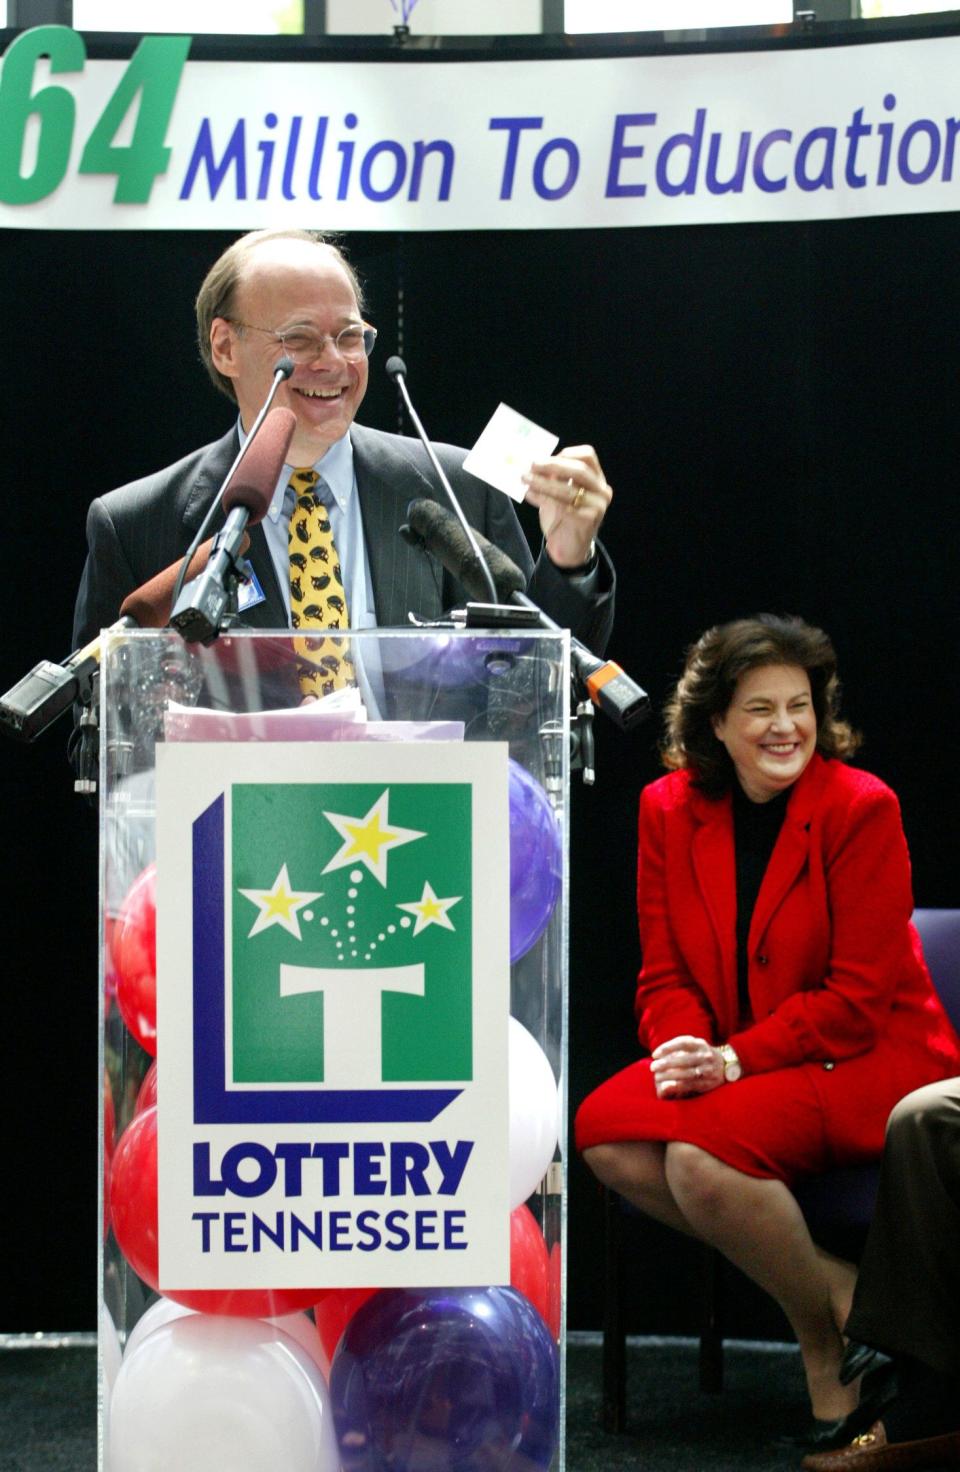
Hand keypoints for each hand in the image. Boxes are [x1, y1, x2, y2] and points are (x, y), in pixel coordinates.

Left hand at [521, 444, 612, 568]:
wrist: (568, 548)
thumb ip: (552, 477)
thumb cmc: (562, 518)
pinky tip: (529, 495)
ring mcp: (598, 505)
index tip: (544, 458)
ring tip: (525, 480)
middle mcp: (601, 490)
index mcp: (595, 479)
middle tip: (531, 465)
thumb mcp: (558, 492)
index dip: (566, 453)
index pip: (587, 456)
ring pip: (569, 489)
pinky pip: (563, 505)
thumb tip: (533, 462)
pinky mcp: (589, 519)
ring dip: (543, 483)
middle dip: (552, 466)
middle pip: (579, 470)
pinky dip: (543, 498)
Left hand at [650, 1035, 724, 1097]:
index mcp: (701, 1044)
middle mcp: (706, 1056)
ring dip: (670, 1075)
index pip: (683, 1043)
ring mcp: (709, 1070)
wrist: (727, 1066)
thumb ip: (679, 1047)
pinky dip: (679, 1085)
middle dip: (666, 1063)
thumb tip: (659, 1054)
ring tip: (657, 1077)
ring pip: (687, 1073)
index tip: (654, 1054)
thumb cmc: (702, 1055)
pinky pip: (692, 1084)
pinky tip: (668, 1086)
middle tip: (652, 1067)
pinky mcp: (709, 1083)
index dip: (667, 1047)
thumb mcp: (695, 1046)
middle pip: (684, 1059)